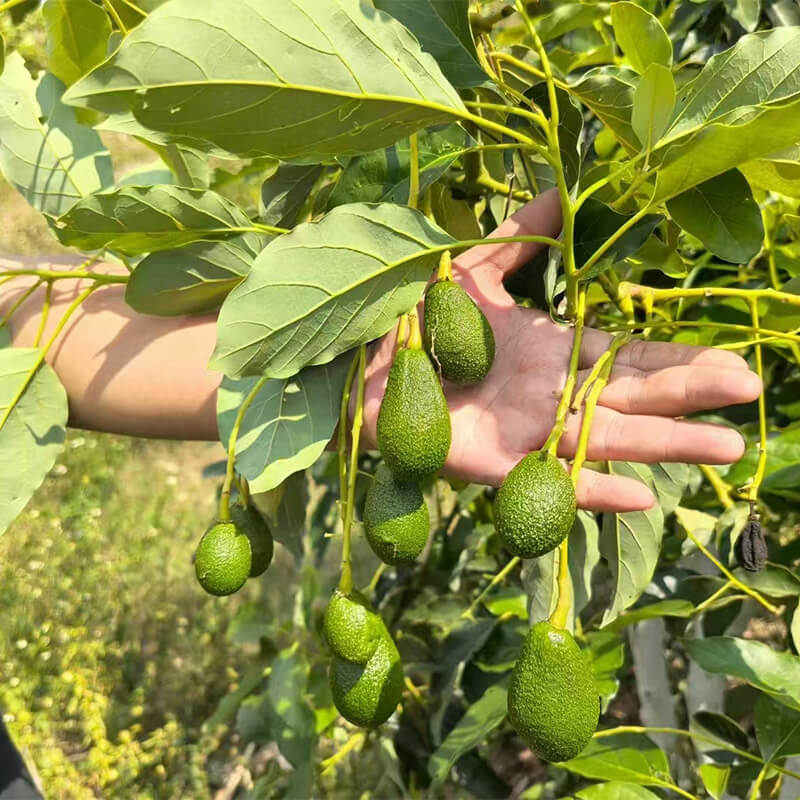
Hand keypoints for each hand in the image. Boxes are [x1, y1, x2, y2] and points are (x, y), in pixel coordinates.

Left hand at [360, 191, 761, 512]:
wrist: (358, 361)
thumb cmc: (416, 317)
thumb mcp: (474, 267)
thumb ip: (521, 236)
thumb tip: (565, 189)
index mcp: (552, 351)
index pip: (627, 359)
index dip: (677, 361)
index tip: (732, 359)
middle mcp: (550, 395)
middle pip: (631, 399)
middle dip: (689, 396)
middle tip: (749, 392)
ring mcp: (525, 434)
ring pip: (606, 440)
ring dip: (664, 444)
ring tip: (723, 446)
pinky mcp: (494, 466)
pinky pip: (549, 482)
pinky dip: (592, 490)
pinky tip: (640, 495)